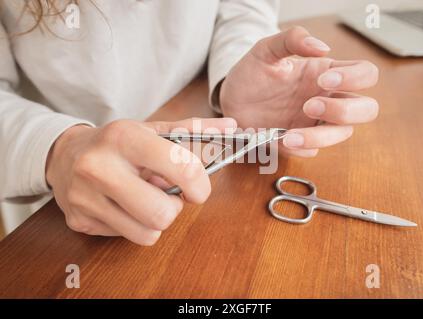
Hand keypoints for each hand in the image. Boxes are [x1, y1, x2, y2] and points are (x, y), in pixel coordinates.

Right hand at [46, 118, 236, 244]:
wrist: (64, 154)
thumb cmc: (118, 142)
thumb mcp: (153, 130)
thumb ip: (194, 130)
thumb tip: (233, 127)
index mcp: (124, 137)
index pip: (181, 167)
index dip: (200, 185)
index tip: (198, 188)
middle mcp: (99, 166)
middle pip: (163, 213)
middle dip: (175, 208)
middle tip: (166, 195)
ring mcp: (85, 196)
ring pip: (147, 234)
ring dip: (155, 220)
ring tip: (144, 199)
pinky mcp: (80, 220)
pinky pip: (127, 237)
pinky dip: (134, 224)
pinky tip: (123, 205)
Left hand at [220, 26, 378, 156]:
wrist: (231, 100)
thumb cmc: (252, 73)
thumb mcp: (267, 50)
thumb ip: (292, 39)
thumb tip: (322, 48)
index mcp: (327, 73)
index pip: (366, 74)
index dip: (355, 78)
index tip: (323, 80)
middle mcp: (329, 99)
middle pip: (367, 109)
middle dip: (343, 111)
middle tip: (309, 106)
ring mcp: (317, 123)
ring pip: (343, 134)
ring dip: (319, 136)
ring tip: (289, 135)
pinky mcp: (302, 142)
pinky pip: (313, 152)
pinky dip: (300, 148)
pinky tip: (280, 140)